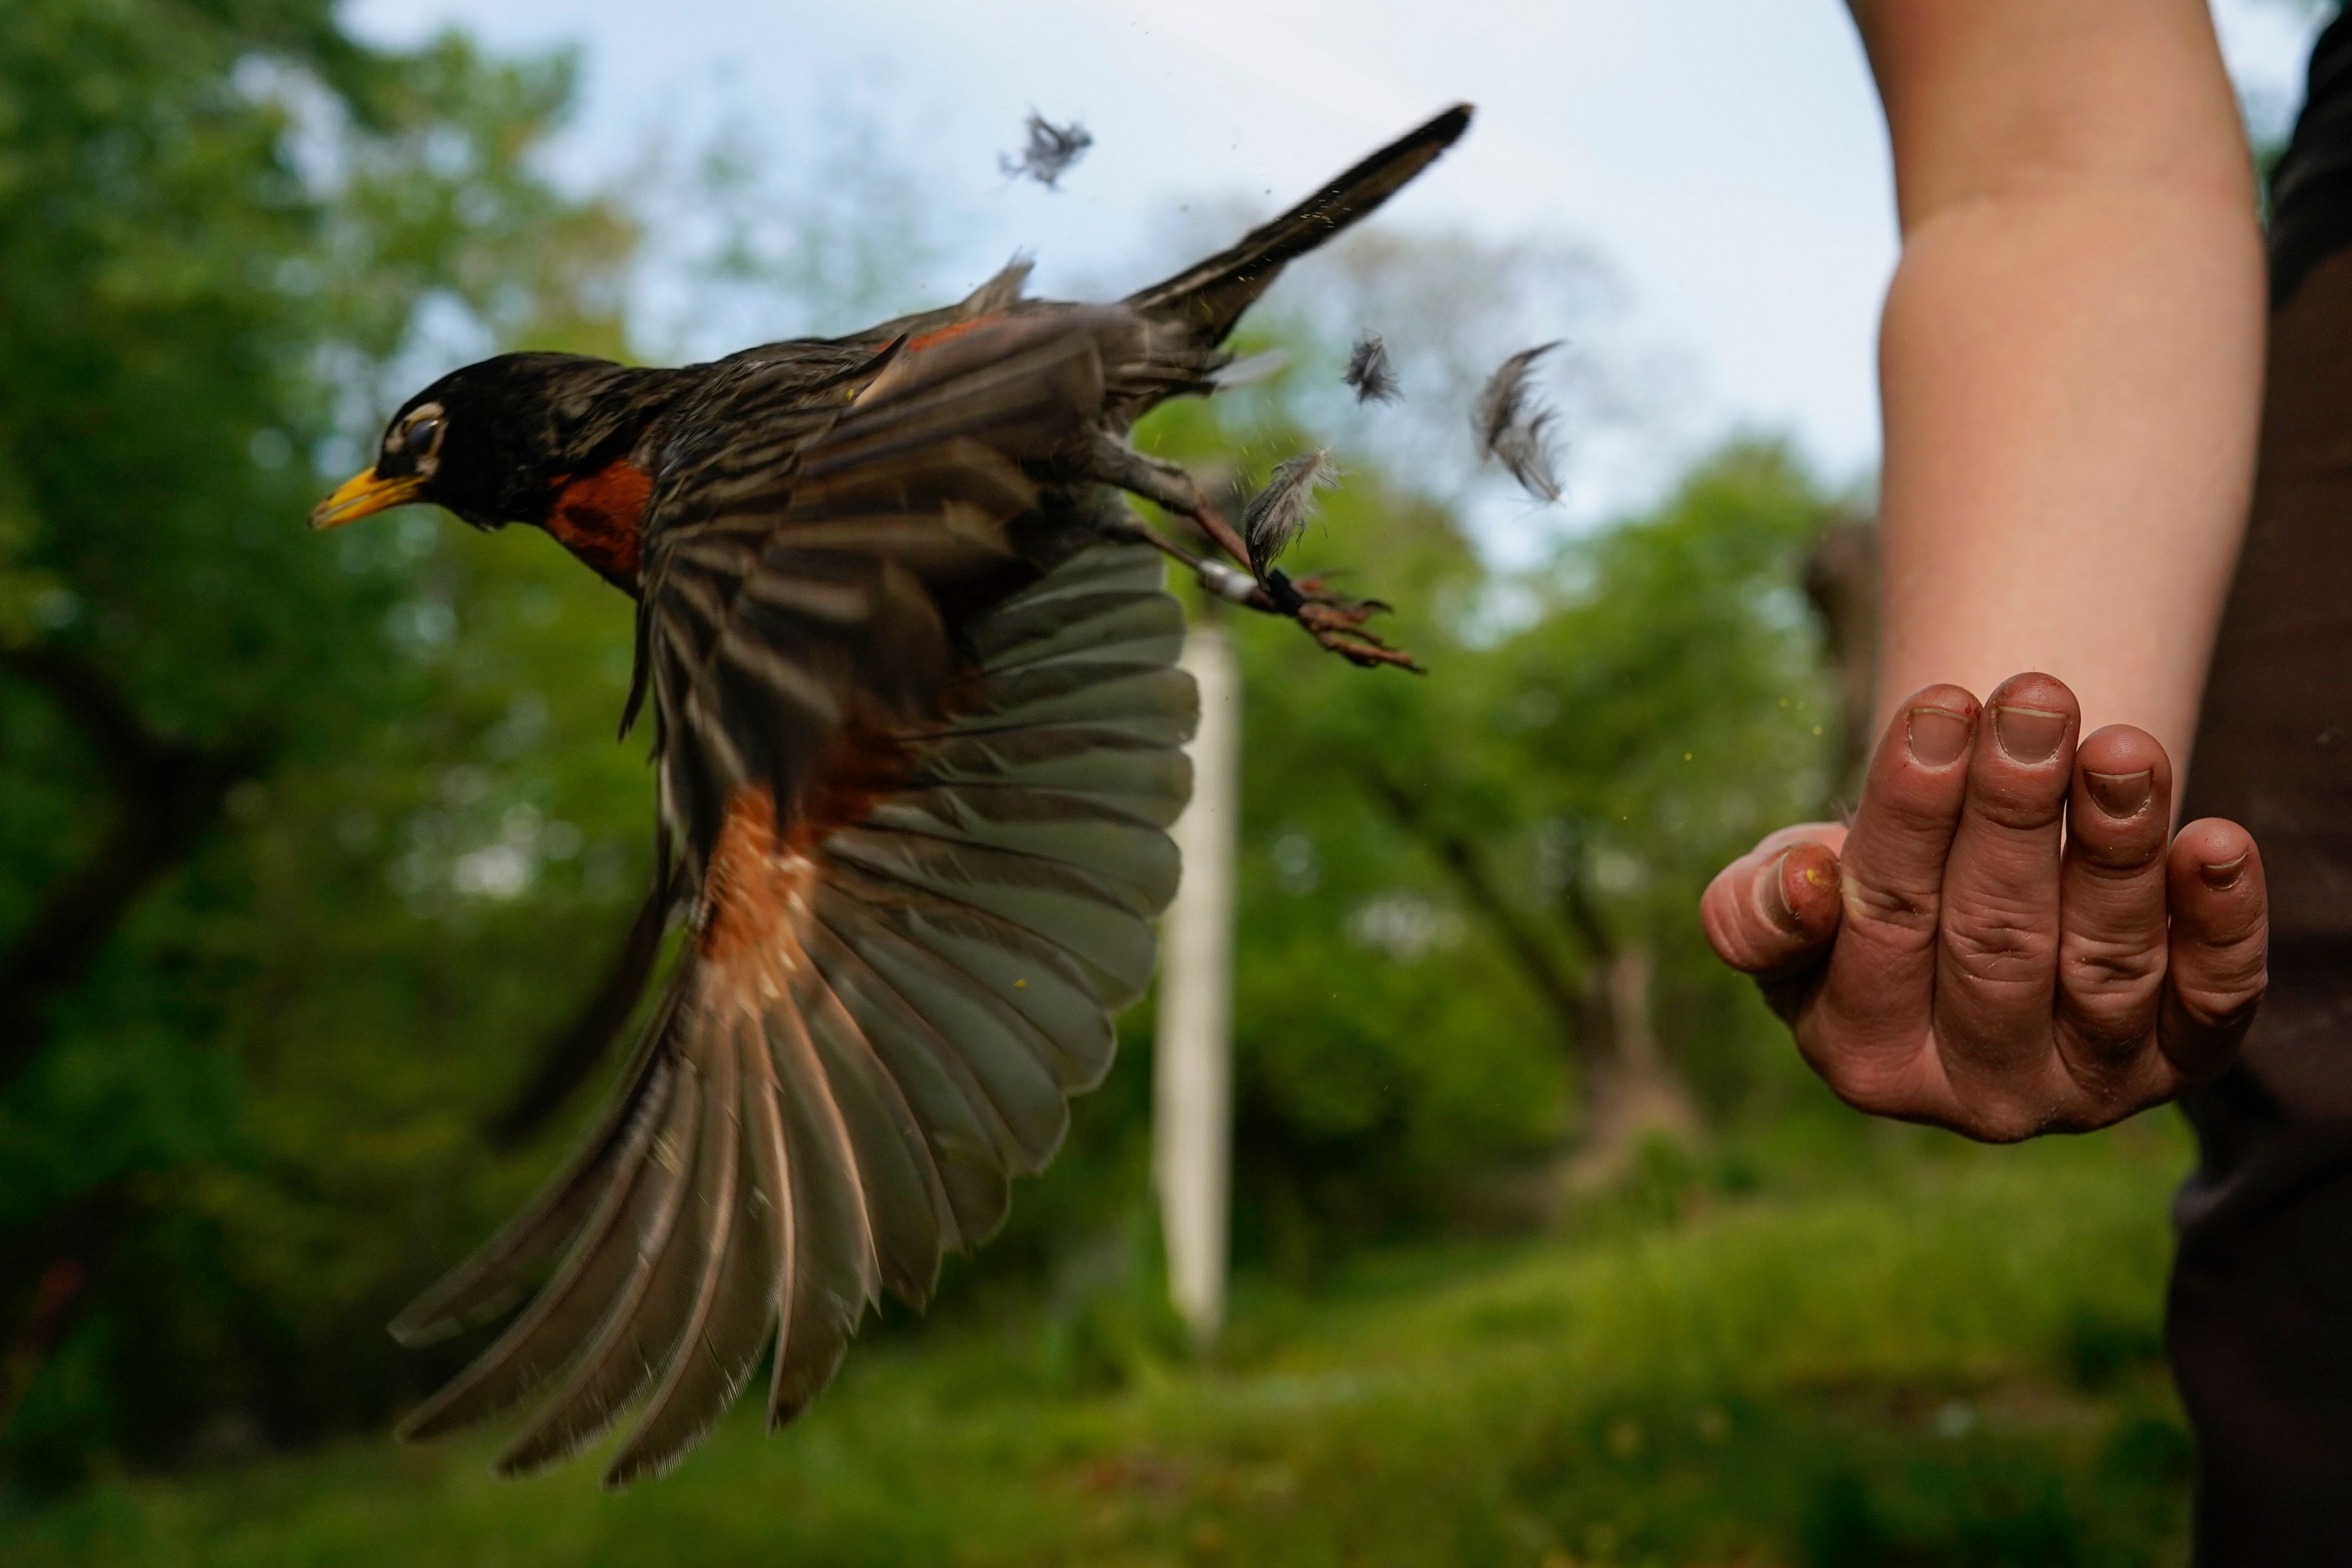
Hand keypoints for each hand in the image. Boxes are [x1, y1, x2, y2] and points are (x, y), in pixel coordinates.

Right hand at [1700, 673, 2267, 1140]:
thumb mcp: (1783, 897)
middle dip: (2016, 811)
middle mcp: (1976, 1097)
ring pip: (2106, 967)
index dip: (1911, 814)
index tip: (1940, 705)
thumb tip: (1805, 883)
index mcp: (1863, 1058)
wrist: (1970, 924)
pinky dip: (2223, 925)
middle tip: (2035, 699)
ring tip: (2122, 746)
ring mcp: (2085, 1087)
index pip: (1885, 925)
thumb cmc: (1866, 896)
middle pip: (1997, 943)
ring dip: (2118, 849)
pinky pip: (2214, 1003)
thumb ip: (1756, 909)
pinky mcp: (2182, 1065)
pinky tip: (2215, 842)